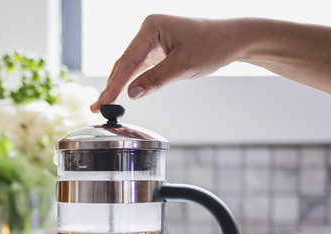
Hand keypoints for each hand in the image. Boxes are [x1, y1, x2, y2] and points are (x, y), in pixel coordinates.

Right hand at [90, 15, 244, 111]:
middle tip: (97, 108)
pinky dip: (131, 81)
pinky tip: (120, 94)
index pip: (127, 60)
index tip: (104, 101)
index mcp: (151, 27)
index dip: (114, 83)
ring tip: (103, 104)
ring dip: (118, 85)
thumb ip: (156, 80)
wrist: (233, 39)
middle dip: (111, 86)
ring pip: (130, 66)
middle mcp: (148, 30)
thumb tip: (132, 93)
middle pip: (124, 62)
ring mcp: (152, 39)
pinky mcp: (158, 48)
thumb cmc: (213, 45)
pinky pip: (140, 67)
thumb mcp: (183, 66)